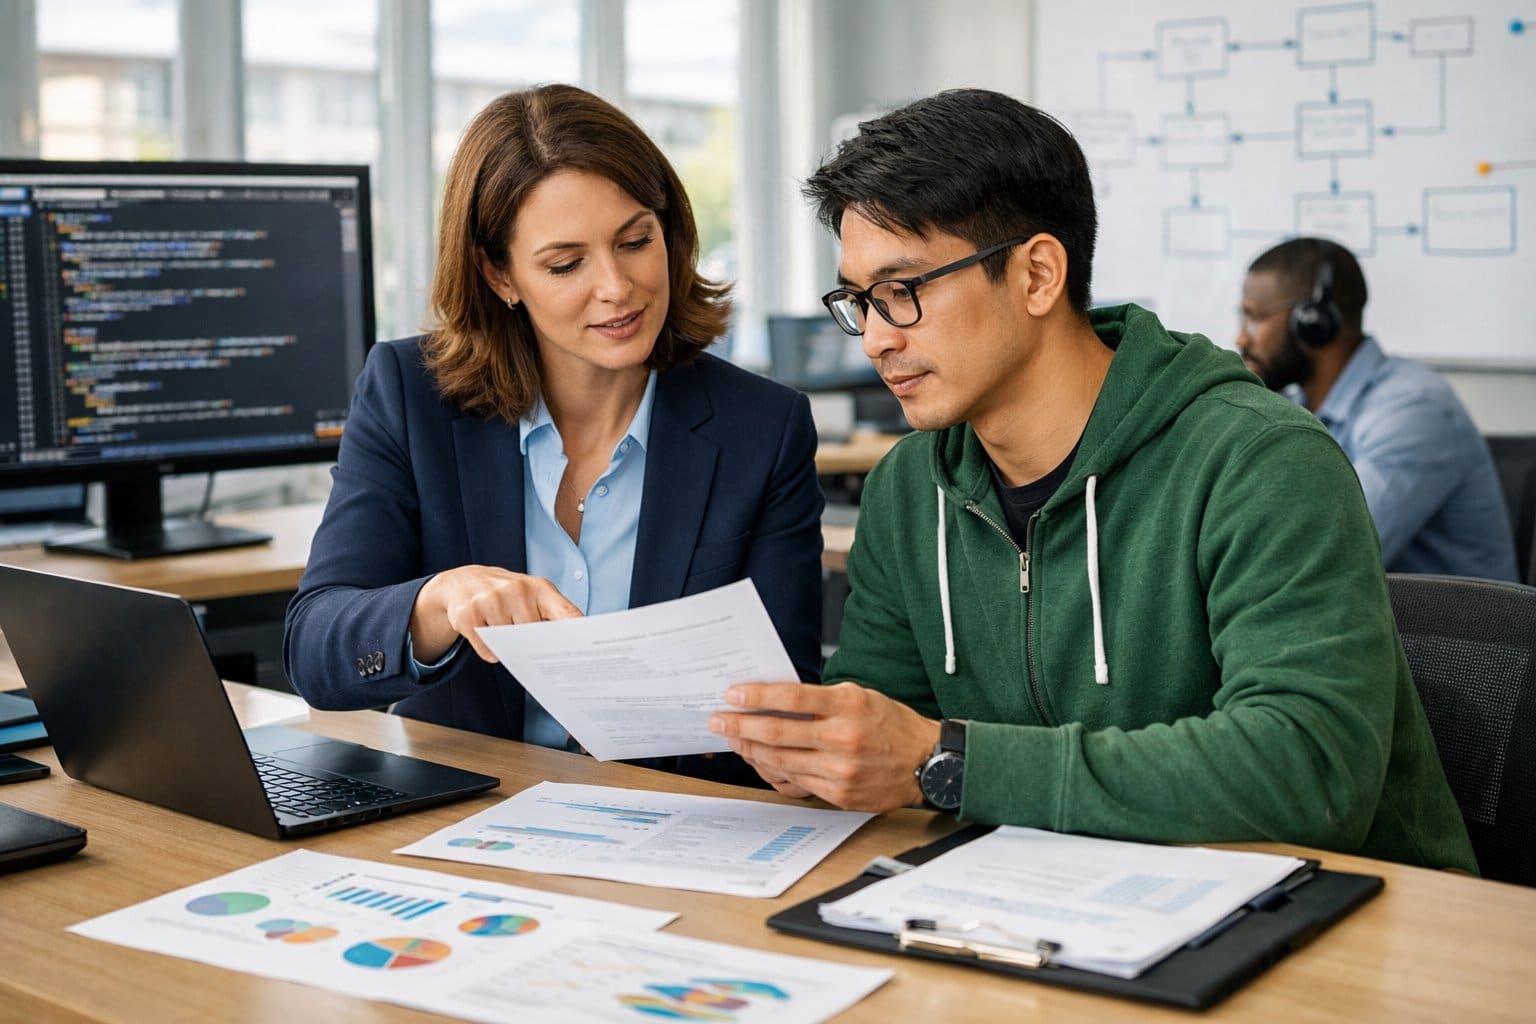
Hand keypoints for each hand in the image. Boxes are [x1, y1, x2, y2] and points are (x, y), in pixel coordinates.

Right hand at [410, 565, 580, 662]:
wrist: (461, 581)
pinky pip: (489, 651)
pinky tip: (485, 630)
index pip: (567, 614)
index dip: (579, 634)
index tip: (588, 653)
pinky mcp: (468, 615)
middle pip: (535, 639)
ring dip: (507, 646)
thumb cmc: (506, 594)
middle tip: (527, 640)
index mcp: (539, 588)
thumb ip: (553, 615)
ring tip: (499, 624)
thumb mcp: (532, 595)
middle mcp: (516, 590)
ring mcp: (491, 601)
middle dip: (533, 645)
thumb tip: (571, 649)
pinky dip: (489, 650)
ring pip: (510, 647)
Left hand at [708, 681, 940, 811]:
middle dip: (740, 727)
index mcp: (848, 706)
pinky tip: (761, 761)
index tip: (732, 694)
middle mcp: (843, 739)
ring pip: (781, 761)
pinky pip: (795, 783)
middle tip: (719, 721)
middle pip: (778, 733)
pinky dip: (773, 771)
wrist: (925, 762)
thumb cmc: (891, 724)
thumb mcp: (860, 697)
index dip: (756, 696)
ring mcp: (840, 771)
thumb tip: (775, 701)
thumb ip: (820, 700)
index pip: (791, 697)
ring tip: (735, 740)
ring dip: (751, 751)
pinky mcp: (838, 795)